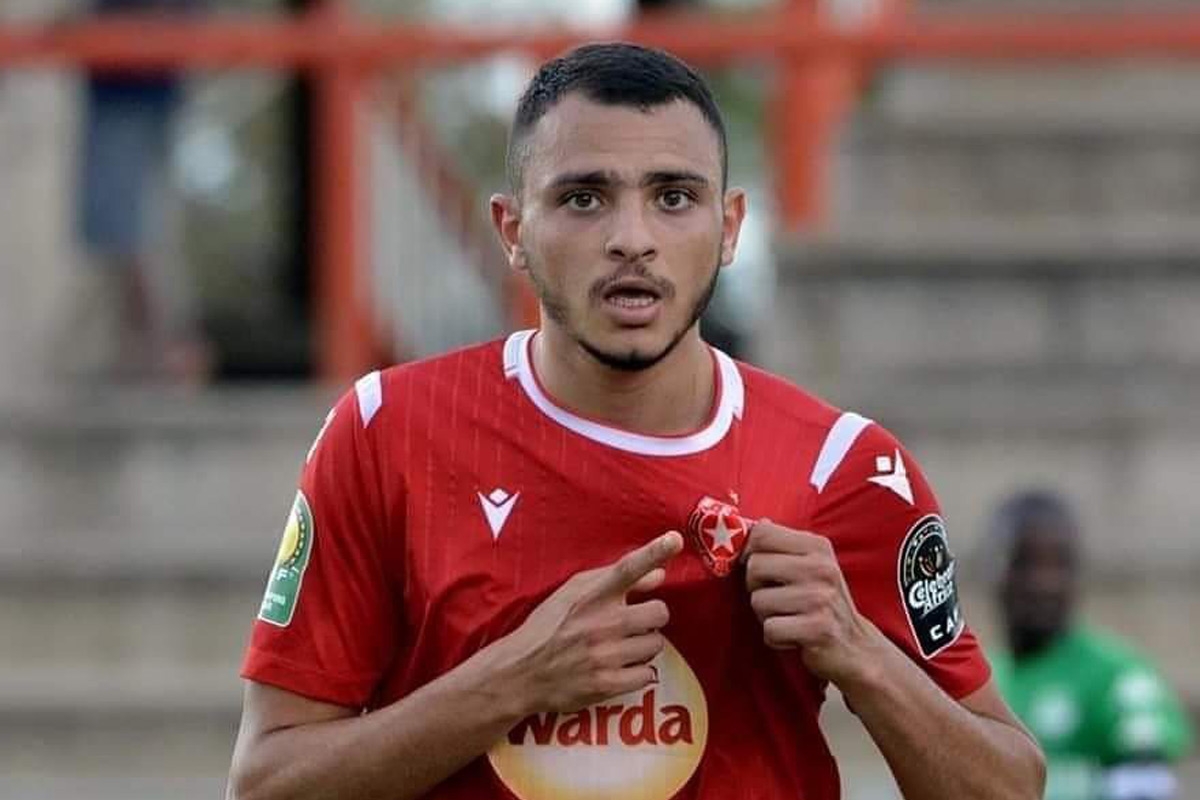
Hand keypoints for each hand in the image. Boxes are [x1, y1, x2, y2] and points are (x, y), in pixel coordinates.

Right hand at [495, 531, 682, 713]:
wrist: (521, 672)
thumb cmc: (549, 626)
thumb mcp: (573, 593)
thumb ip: (615, 581)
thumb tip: (660, 575)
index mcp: (591, 595)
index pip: (628, 568)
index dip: (654, 552)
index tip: (675, 538)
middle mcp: (600, 622)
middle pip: (659, 612)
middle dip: (651, 617)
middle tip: (633, 623)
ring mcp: (605, 655)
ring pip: (656, 644)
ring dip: (644, 646)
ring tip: (620, 647)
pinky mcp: (607, 684)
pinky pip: (647, 674)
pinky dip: (638, 672)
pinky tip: (619, 668)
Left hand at [744, 520, 876, 683]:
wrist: (855, 646)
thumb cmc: (822, 602)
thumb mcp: (810, 564)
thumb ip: (781, 545)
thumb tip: (754, 525)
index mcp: (817, 546)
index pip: (762, 533)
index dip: (748, 552)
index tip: (758, 569)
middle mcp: (821, 567)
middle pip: (754, 566)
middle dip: (755, 587)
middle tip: (776, 599)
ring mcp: (820, 598)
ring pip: (758, 601)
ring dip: (765, 616)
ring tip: (789, 618)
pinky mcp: (818, 629)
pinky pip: (770, 629)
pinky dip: (775, 638)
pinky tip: (793, 637)